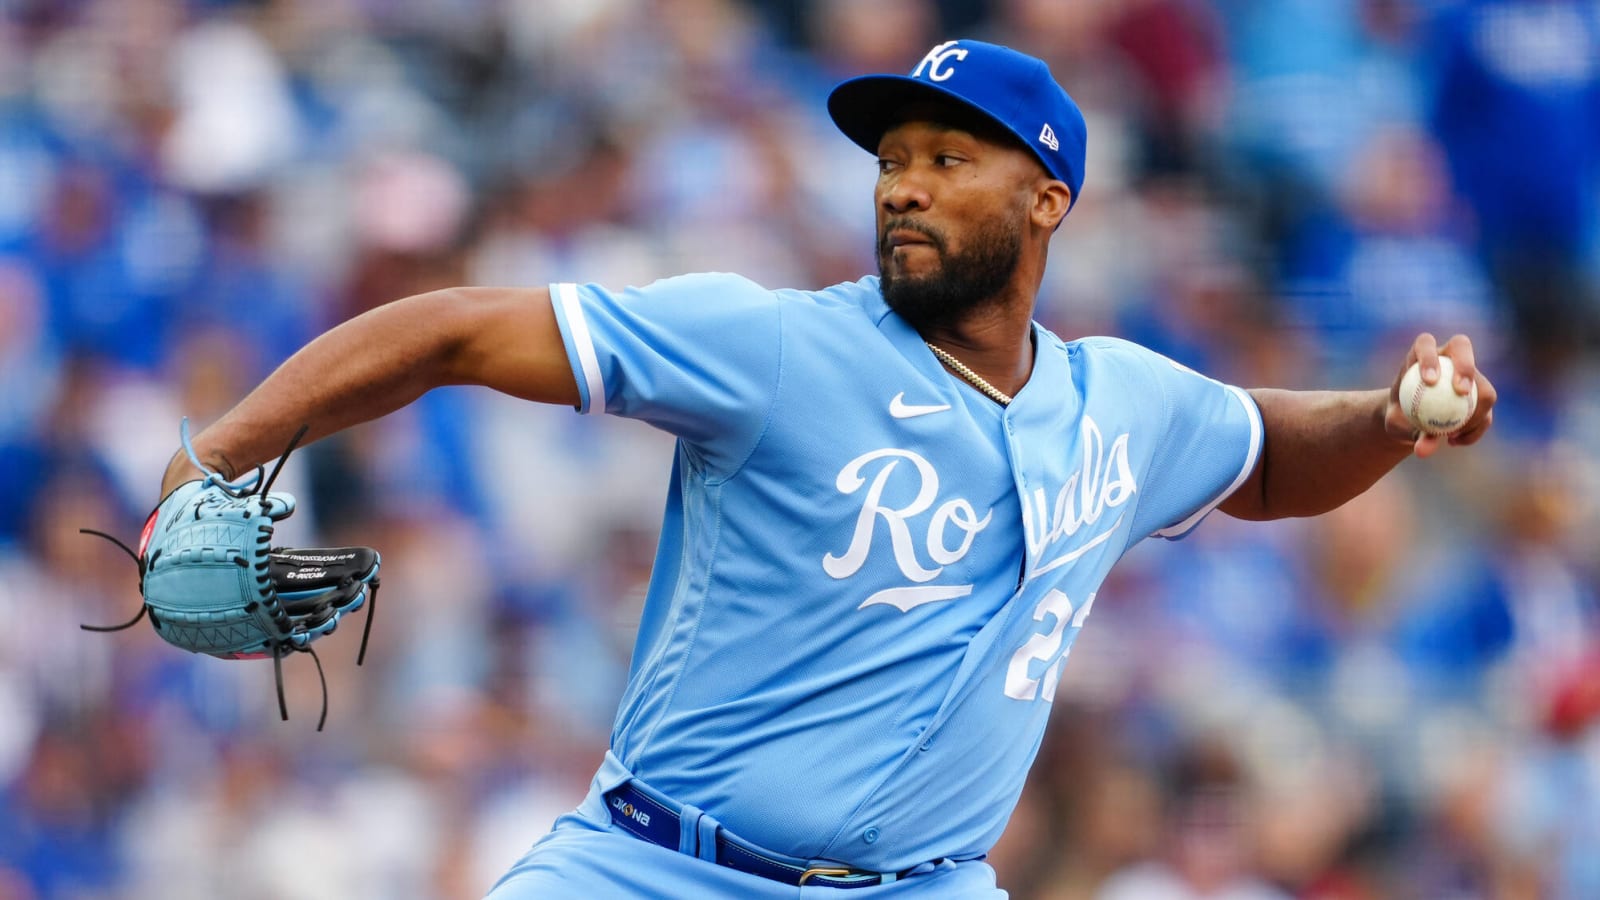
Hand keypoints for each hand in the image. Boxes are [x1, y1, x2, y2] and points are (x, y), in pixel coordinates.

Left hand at [1386, 333, 1496, 458]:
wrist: (1410, 419)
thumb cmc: (1399, 416)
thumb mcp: (1397, 425)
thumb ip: (1408, 432)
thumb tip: (1423, 449)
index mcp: (1420, 353)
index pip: (1425, 344)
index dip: (1429, 357)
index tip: (1429, 381)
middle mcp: (1447, 356)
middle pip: (1462, 348)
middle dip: (1465, 367)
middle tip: (1461, 393)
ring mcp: (1469, 372)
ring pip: (1484, 388)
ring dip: (1474, 414)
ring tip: (1451, 434)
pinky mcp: (1481, 394)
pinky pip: (1486, 413)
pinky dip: (1474, 430)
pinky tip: (1455, 441)